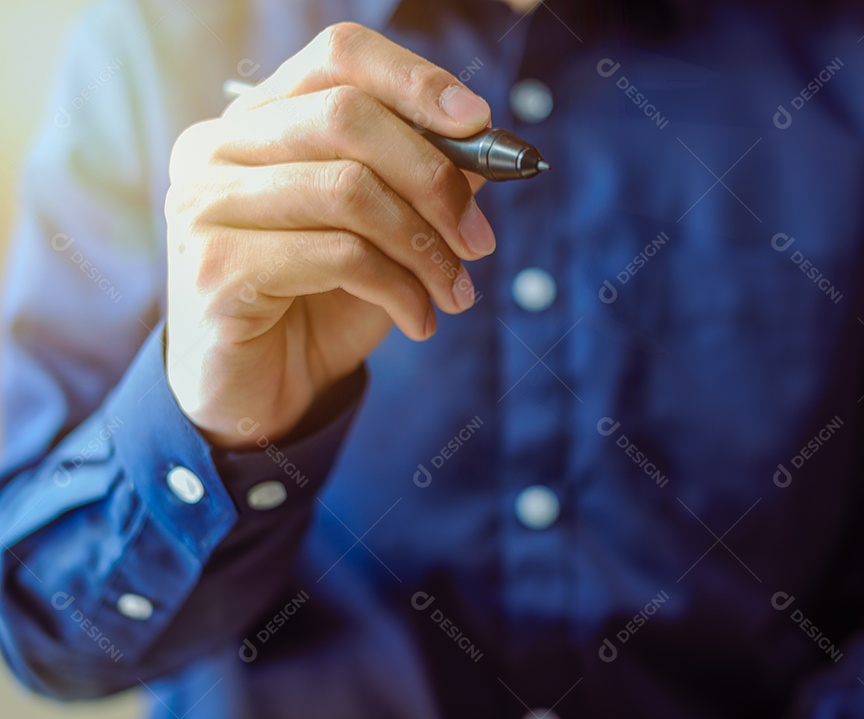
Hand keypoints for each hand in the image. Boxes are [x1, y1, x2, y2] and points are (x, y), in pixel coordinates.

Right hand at [163, 22, 495, 448]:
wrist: (259, 395)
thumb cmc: (320, 305)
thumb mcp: (383, 236)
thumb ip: (420, 183)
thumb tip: (483, 150)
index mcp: (257, 121)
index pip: (337, 57)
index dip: (415, 80)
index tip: (479, 121)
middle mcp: (217, 147)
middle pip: (347, 116)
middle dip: (434, 178)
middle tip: (480, 240)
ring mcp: (206, 204)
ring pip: (348, 190)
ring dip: (426, 249)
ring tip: (457, 293)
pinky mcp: (216, 267)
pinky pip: (338, 256)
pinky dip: (400, 289)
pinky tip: (419, 321)